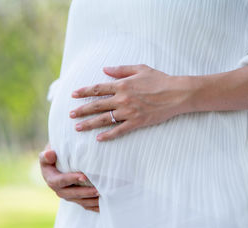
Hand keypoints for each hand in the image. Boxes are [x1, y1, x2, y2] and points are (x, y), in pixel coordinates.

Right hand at [39, 145, 100, 211]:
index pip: (61, 181)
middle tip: (98, 190)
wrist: (58, 164)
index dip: (72, 179)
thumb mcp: (48, 155)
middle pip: (72, 194)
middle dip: (85, 192)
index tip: (84, 177)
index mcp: (52, 180)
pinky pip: (86, 205)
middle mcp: (59, 191)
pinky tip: (104, 205)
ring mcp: (69, 196)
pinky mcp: (77, 199)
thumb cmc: (55, 156)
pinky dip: (94, 206)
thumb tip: (49, 154)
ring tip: (103, 196)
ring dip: (92, 201)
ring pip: (80, 201)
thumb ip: (46, 155)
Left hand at [69, 64, 193, 140]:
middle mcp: (122, 99)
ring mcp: (129, 112)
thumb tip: (104, 69)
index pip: (98, 88)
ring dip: (89, 123)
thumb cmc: (160, 79)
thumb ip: (121, 70)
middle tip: (70, 114)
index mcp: (122, 85)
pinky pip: (119, 130)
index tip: (73, 95)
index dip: (84, 91)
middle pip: (97, 105)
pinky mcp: (137, 122)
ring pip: (104, 119)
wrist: (176, 93)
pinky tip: (99, 138)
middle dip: (82, 110)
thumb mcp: (140, 69)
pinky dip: (108, 135)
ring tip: (78, 127)